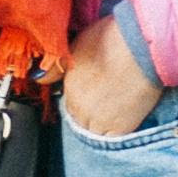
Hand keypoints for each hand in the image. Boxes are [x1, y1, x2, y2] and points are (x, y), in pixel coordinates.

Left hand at [60, 13, 162, 138]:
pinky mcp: (119, 129)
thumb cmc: (113, 39)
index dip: (83, 94)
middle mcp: (78, 107)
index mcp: (67, 87)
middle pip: (80, 116)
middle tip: (109, 94)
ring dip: (101, 121)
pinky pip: (112, 138)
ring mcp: (98, 121)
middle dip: (90, 109)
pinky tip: (125, 114)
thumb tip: (37, 77)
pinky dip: (116, 130)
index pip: (70, 100)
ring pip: (94, 129)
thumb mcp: (77, 44)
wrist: (140, 47)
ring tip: (118, 104)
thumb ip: (56, 66)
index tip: (95, 87)